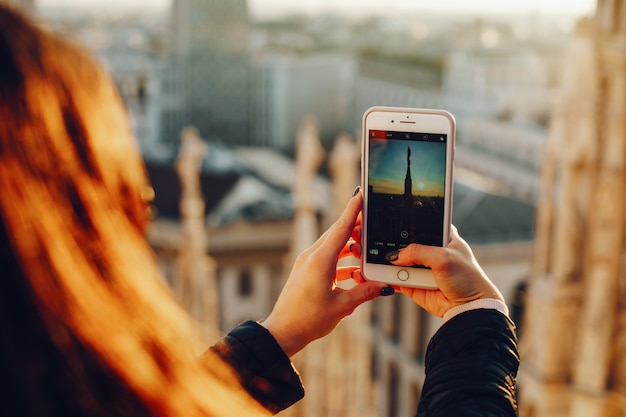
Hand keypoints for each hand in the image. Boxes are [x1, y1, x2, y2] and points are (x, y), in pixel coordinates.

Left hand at [261, 189, 389, 356]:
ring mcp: (307, 262)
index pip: (341, 227)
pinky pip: (328, 258)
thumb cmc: (308, 320)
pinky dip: (342, 261)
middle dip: (356, 227)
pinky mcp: (306, 270)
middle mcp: (312, 256)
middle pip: (338, 233)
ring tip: (368, 251)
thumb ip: (365, 292)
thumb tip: (385, 285)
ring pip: (333, 246)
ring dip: (350, 247)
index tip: (361, 193)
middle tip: (374, 221)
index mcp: (320, 260)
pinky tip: (356, 272)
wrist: (283, 331)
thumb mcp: (343, 306)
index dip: (353, 209)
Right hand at [383, 226, 504, 316]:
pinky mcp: (412, 283)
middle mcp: (429, 250)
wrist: (469, 307)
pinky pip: (394, 278)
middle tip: (380, 243)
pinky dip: (387, 277)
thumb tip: (394, 256)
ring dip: (387, 262)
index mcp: (442, 236)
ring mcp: (420, 267)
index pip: (420, 223)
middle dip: (392, 244)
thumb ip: (418, 252)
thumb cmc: (467, 278)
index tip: (390, 223)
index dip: (406, 223)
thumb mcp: (444, 258)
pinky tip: (379, 274)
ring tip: (377, 260)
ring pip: (397, 260)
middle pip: (404, 242)